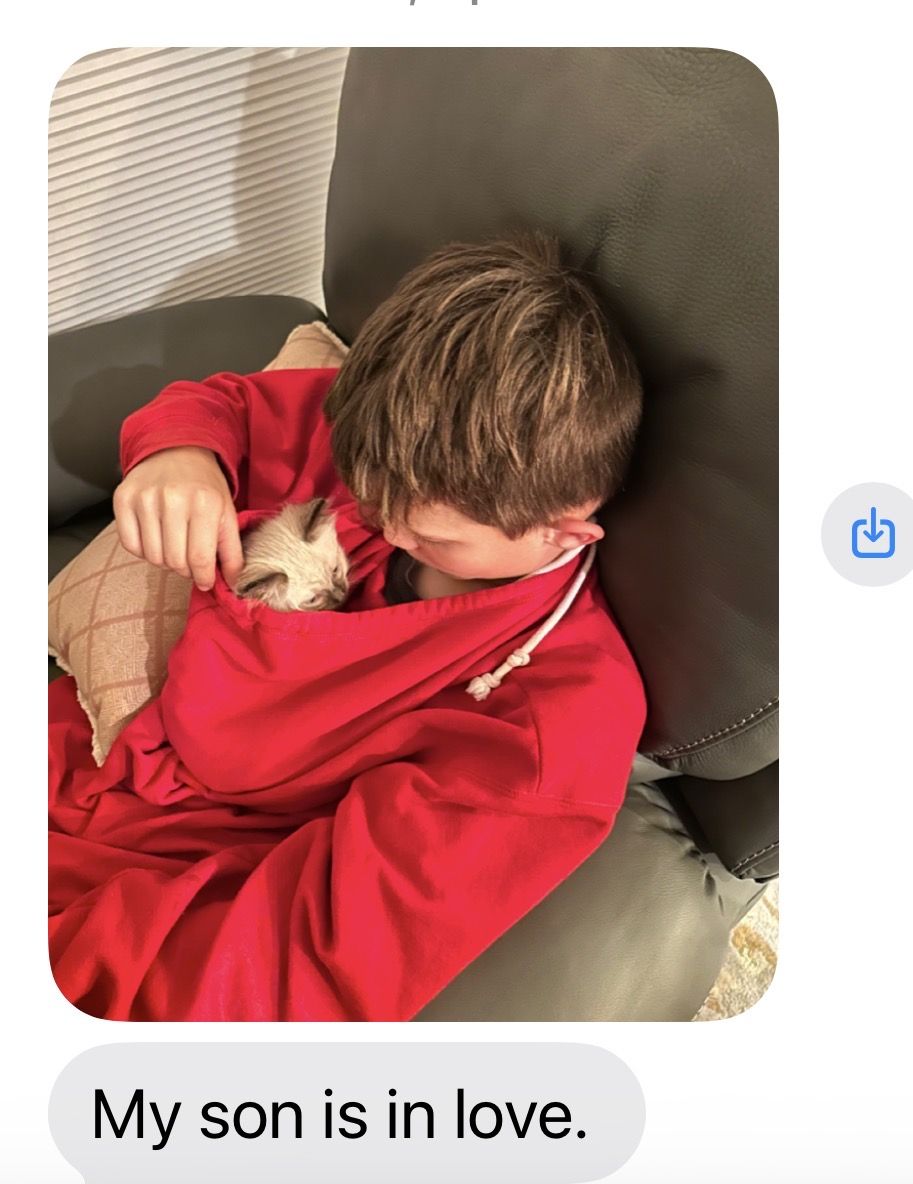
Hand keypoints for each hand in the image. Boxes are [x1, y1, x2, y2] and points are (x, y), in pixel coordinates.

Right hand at [112, 446, 244, 590]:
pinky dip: (143, 550)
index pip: (200, 559)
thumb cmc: (204, 486)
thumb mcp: (227, 514)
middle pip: (175, 561)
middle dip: (185, 569)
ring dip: (164, 560)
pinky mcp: (123, 499)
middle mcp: (173, 499)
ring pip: (152, 557)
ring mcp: (145, 498)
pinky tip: (155, 537)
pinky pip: (130, 545)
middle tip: (190, 558)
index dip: (203, 578)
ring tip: (174, 544)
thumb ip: (232, 552)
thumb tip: (233, 584)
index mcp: (205, 503)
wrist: (176, 450)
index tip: (205, 580)